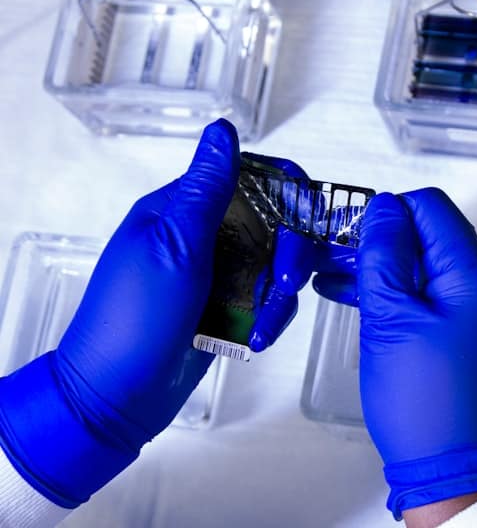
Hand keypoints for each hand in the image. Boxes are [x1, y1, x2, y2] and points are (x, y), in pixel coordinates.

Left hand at [0, 120, 310, 507]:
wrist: (116, 397)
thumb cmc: (135, 317)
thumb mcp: (174, 246)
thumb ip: (206, 190)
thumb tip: (222, 130)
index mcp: (182, 209)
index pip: (248, 176)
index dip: (286, 189)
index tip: (309, 213)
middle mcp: (204, 236)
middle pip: (273, 223)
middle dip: (289, 252)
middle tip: (288, 282)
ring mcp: (217, 275)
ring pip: (275, 266)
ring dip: (280, 295)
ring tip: (265, 326)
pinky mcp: (227, 309)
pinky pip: (267, 301)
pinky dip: (270, 318)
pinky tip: (257, 339)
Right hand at [356, 188, 476, 519]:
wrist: (453, 468)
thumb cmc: (422, 401)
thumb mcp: (390, 319)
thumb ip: (385, 255)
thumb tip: (385, 207)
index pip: (431, 208)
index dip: (387, 214)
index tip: (350, 235)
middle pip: (433, 236)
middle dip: (383, 243)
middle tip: (336, 260)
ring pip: (433, 266)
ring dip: (389, 270)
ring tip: (339, 282)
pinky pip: (440, 296)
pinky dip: (406, 294)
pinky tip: (366, 302)